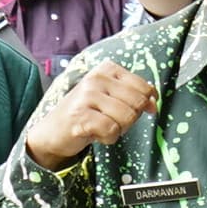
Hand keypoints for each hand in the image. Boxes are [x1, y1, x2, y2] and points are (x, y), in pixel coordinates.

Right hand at [23, 59, 157, 170]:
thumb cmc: (87, 114)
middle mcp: (96, 78)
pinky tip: (95, 134)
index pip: (144, 87)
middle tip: (112, 121)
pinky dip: (108, 138)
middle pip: (138, 103)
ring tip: (102, 126)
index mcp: (107, 69)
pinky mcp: (80, 116)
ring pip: (127, 117)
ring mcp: (86, 96)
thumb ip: (135, 96)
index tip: (131, 110)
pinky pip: (112, 130)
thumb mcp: (112, 98)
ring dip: (119, 129)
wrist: (52, 132)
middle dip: (131, 118)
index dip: (144, 104)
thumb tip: (153, 104)